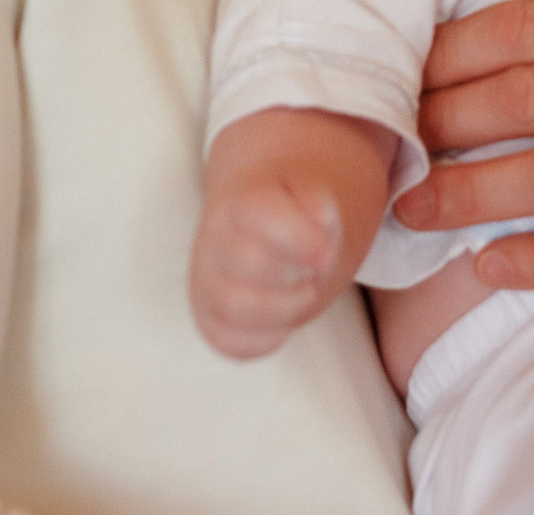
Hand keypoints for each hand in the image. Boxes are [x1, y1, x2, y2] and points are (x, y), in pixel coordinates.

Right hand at [190, 109, 395, 359]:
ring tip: (305, 297)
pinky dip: (263, 341)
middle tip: (316, 278)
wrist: (252, 219)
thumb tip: (318, 229)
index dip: (300, 238)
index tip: (327, 256)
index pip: (260, 211)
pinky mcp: (208, 317)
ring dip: (283, 311)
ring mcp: (206, 280)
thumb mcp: (310, 192)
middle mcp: (215, 238)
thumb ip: (319, 204)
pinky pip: (227, 341)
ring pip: (232, 306)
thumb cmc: (289, 209)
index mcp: (242, 199)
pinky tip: (284, 324)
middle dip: (295, 275)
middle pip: (248, 262)